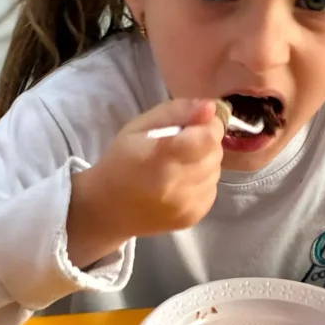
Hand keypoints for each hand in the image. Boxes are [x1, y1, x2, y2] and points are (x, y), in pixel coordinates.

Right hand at [67, 98, 224, 266]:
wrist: (108, 209)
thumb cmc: (121, 161)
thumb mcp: (139, 127)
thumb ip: (177, 111)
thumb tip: (211, 107)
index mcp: (160, 156)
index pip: (209, 137)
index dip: (209, 126)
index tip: (196, 125)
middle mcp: (176, 183)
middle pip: (215, 153)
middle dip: (206, 143)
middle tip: (184, 145)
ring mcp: (186, 204)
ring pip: (216, 172)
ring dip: (205, 163)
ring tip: (180, 165)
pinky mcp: (192, 217)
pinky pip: (212, 190)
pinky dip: (202, 182)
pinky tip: (181, 182)